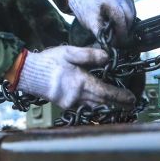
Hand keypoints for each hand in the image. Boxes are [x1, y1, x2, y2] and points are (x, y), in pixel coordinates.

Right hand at [16, 46, 135, 110]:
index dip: (120, 96)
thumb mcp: (69, 52)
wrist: (27, 74)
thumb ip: (89, 54)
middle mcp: (76, 96)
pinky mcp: (65, 105)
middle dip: (118, 104)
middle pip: (103, 102)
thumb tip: (107, 57)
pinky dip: (95, 107)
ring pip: (94, 107)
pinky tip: (100, 104)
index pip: (105, 92)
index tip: (132, 98)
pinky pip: (84, 108)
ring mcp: (70, 103)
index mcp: (79, 82)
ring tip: (119, 105)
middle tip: (131, 105)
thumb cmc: (48, 62)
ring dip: (108, 107)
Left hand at [68, 0, 136, 44]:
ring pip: (133, 14)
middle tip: (119, 41)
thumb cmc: (86, 9)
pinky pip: (132, 11)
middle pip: (130, 16)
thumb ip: (101, 34)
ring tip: (118, 33)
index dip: (121, 32)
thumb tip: (110, 46)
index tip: (118, 42)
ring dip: (128, 25)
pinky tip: (119, 24)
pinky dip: (128, 19)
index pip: (121, 17)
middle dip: (126, 30)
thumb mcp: (90, 22)